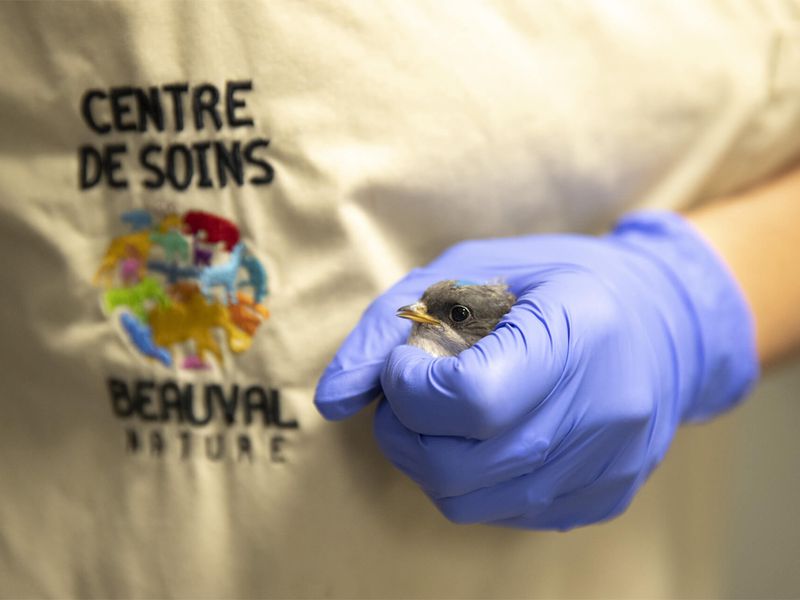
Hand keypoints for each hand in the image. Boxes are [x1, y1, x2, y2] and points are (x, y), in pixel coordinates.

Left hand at [315, 211, 757, 528]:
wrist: (664, 324)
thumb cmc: (557, 282)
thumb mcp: (471, 271)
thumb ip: (387, 325)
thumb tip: (329, 399)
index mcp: (579, 333)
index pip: (470, 399)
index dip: (412, 387)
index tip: (407, 363)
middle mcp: (604, 413)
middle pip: (457, 466)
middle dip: (402, 430)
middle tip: (410, 391)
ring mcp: (608, 466)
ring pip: (469, 502)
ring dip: (428, 457)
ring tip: (443, 412)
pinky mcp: (602, 498)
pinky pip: (505, 511)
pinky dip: (474, 475)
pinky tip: (490, 432)